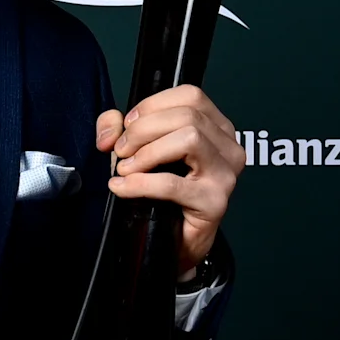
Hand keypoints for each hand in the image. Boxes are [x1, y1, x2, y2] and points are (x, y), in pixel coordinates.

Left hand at [95, 86, 242, 271]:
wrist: (176, 243)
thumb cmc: (162, 196)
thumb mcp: (138, 152)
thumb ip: (119, 129)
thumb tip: (110, 130)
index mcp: (217, 128)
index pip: (191, 96)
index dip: (152, 105)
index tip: (127, 125)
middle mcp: (228, 147)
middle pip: (187, 115)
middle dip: (143, 130)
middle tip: (121, 151)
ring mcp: (225, 175)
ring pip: (189, 138)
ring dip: (147, 151)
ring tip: (125, 168)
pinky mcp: (214, 202)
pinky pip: (172, 183)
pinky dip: (140, 183)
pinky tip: (122, 187)